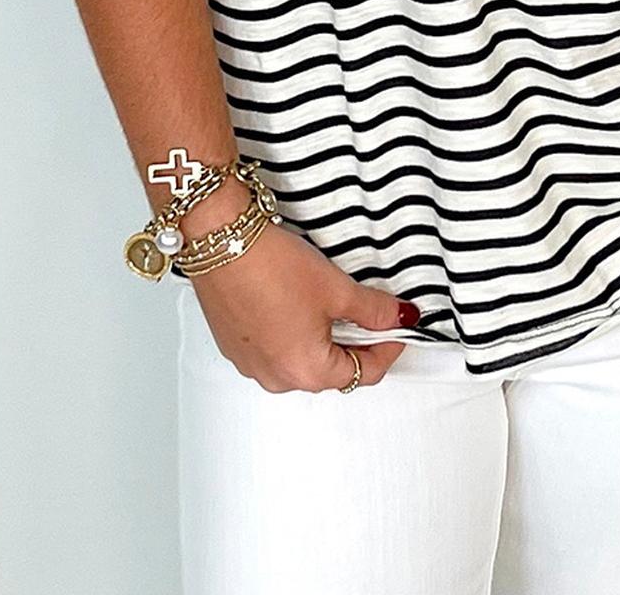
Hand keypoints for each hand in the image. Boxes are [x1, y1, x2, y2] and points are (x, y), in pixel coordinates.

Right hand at [185, 186, 421, 393]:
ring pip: (303, 360)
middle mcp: (276, 378)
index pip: (365, 372)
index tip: (397, 326)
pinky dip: (292, 332)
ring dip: (322, 337)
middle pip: (333, 370)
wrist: (221, 241)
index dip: (389, 347)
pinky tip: (294, 300)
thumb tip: (397, 317)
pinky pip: (276, 349)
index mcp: (307, 372)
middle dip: (354, 342)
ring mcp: (252, 364)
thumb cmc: (270, 266)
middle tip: (367, 310)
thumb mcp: (337, 287)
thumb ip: (374, 310)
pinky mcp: (235, 347)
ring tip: (327, 301)